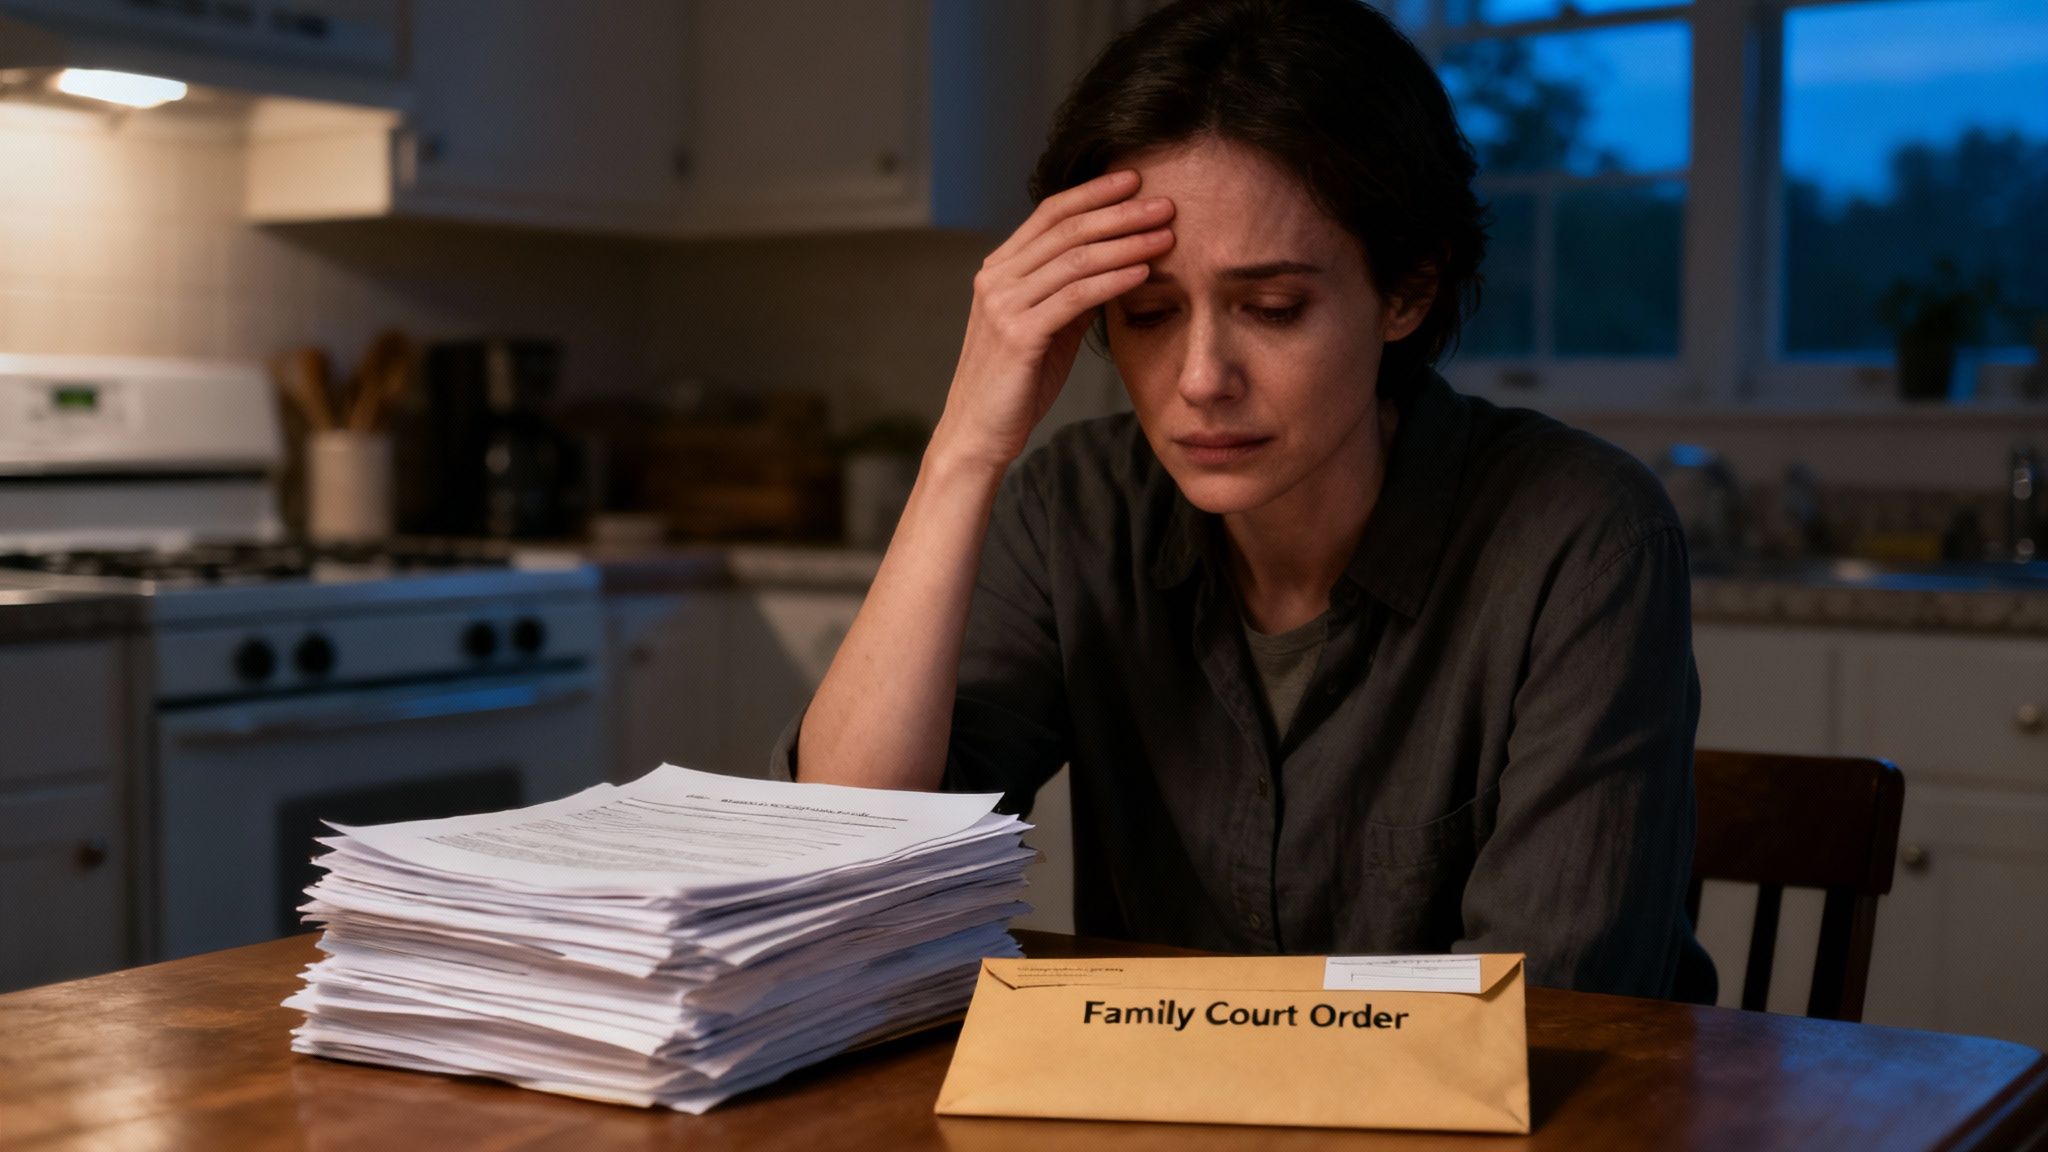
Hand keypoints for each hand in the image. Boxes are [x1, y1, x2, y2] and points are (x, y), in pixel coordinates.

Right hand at [933, 169, 1174, 471]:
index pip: (1050, 214)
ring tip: (1165, 233)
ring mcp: (1003, 305)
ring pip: (1075, 259)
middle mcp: (996, 279)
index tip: (1135, 179)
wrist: (978, 433)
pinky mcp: (1017, 335)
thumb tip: (1115, 262)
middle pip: (1067, 229)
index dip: (1094, 193)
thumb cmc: (1017, 384)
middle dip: (1120, 212)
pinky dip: (1113, 279)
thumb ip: (1070, 293)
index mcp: (999, 270)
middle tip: (1164, 202)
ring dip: (1126, 242)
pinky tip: (1143, 271)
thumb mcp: (1046, 328)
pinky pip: (1075, 297)